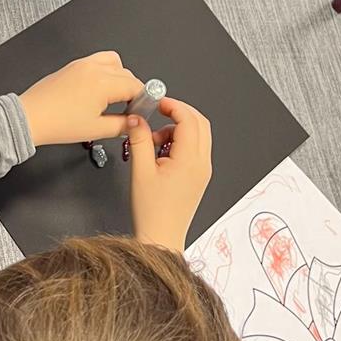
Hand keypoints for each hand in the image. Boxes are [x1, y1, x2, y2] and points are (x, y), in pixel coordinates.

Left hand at [18, 52, 143, 146]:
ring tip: (115, 97)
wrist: (30, 117)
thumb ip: (122, 125)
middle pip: (127, 74)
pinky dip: (106, 72)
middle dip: (132, 90)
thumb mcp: (96, 129)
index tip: (141, 111)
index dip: (143, 99)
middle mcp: (94, 68)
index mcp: (103, 83)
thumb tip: (135, 123)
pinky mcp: (73, 65)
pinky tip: (100, 90)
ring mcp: (83, 64)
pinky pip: (98, 61)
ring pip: (114, 63)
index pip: (136, 86)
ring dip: (120, 77)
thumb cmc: (58, 123)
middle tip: (129, 109)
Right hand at [127, 98, 211, 254]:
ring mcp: (203, 170)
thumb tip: (137, 119)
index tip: (158, 103)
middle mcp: (202, 164)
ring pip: (198, 135)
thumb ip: (139, 140)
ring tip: (153, 143)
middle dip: (179, 113)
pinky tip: (160, 154)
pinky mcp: (199, 177)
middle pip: (200, 123)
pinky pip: (195, 149)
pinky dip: (180, 143)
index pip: (189, 119)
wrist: (161, 237)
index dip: (173, 105)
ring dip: (177, 130)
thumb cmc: (152, 212)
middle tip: (158, 113)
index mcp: (190, 160)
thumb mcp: (140, 171)